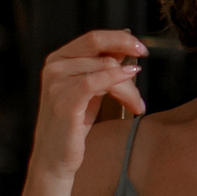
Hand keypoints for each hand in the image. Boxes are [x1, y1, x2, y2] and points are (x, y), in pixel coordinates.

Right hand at [29, 29, 146, 181]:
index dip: (120, 39)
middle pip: (101, 52)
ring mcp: (56, 84)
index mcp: (58, 59)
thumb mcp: (90, 88)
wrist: (56, 157)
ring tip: (136, 103)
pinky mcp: (64, 102)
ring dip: (128, 86)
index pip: (93, 38)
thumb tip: (126, 47)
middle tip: (142, 68)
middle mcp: (54, 67)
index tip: (141, 48)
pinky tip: (130, 88)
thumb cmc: (74, 122)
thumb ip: (102, 67)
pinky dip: (116, 80)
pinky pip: (95, 82)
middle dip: (127, 57)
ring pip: (105, 69)